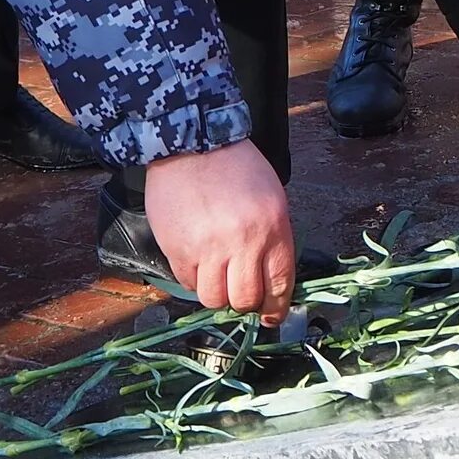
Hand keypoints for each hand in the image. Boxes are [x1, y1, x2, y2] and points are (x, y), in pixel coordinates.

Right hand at [143, 140, 296, 323]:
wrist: (191, 143)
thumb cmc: (234, 166)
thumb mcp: (270, 196)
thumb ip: (273, 237)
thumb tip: (270, 278)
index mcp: (272, 227)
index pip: (279, 283)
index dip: (275, 307)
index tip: (271, 315)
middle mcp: (243, 242)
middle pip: (245, 299)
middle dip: (244, 301)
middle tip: (238, 291)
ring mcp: (208, 248)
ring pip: (214, 299)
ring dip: (216, 292)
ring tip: (215, 273)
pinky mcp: (178, 250)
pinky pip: (187, 283)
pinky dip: (193, 278)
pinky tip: (195, 258)